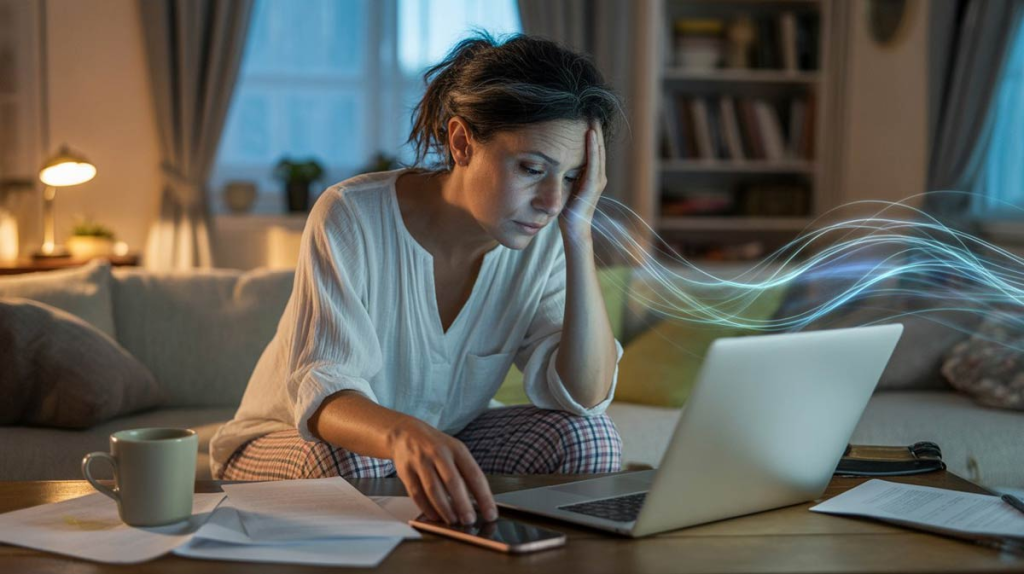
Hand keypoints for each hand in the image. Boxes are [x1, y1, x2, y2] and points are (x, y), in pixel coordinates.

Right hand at [387, 418, 497, 524]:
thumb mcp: (455, 451)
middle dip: (462, 504)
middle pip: (452, 482)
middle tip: (469, 520)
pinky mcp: (406, 471)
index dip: (484, 497)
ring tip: (452, 521)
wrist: (405, 433)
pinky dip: (427, 508)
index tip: (491, 513)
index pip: (474, 474)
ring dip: (444, 509)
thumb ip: (465, 472)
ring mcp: (421, 461)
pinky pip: (417, 494)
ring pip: (433, 490)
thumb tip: (479, 502)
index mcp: (456, 449)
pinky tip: (435, 515)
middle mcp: (439, 453)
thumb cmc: (435, 446)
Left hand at [559, 120, 606, 238]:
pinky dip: (592, 148)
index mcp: (591, 173)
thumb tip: (553, 155)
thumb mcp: (565, 184)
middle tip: (589, 105)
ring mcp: (597, 180)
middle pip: (598, 144)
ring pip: (598, 150)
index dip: (589, 129)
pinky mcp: (593, 186)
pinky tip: (589, 134)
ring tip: (591, 114)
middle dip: (593, 125)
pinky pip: (593, 162)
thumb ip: (565, 170)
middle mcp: (598, 174)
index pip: (592, 146)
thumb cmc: (566, 208)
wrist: (572, 229)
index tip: (582, 112)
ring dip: (595, 131)